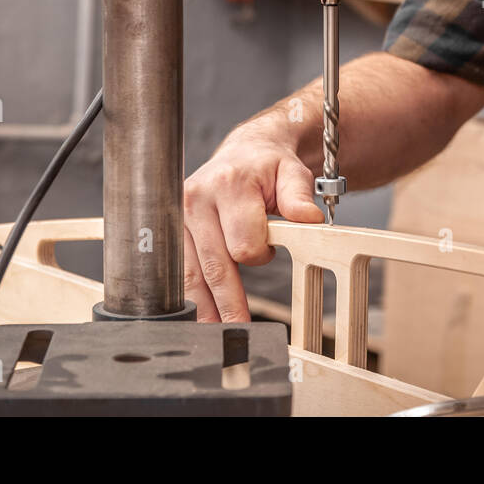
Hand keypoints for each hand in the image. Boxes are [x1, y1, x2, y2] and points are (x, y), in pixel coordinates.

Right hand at [182, 118, 323, 321]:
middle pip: (215, 263)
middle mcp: (198, 199)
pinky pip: (181, 268)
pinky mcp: (173, 227)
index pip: (243, 242)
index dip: (260, 255)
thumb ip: (299, 197)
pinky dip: (191, 293)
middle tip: (239, 331)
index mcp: (230, 185)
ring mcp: (180, 214)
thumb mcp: (292, 173)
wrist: (244, 152)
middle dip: (228, 301)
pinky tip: (200, 312)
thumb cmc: (268, 166)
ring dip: (205, 305)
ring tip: (215, 331)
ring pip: (192, 272)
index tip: (269, 252)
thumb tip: (310, 219)